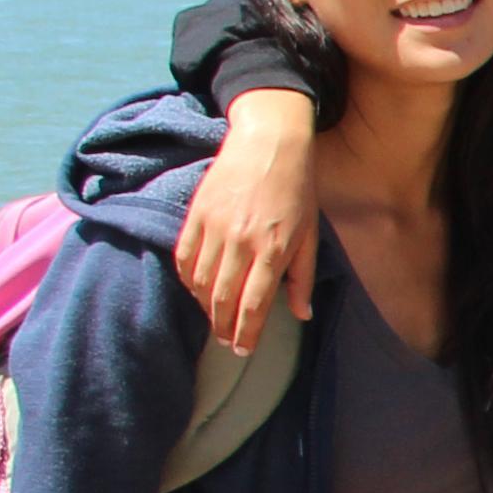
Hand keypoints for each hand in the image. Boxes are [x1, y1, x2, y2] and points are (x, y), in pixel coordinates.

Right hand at [175, 92, 321, 352]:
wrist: (268, 142)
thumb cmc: (297, 189)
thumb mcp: (309, 234)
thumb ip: (302, 276)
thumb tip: (302, 314)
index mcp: (272, 248)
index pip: (253, 304)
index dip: (246, 333)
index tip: (243, 351)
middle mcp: (240, 241)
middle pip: (222, 298)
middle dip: (223, 327)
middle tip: (227, 343)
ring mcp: (213, 227)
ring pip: (199, 281)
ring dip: (204, 307)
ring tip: (214, 320)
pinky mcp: (195, 214)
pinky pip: (184, 257)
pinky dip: (187, 280)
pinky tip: (196, 291)